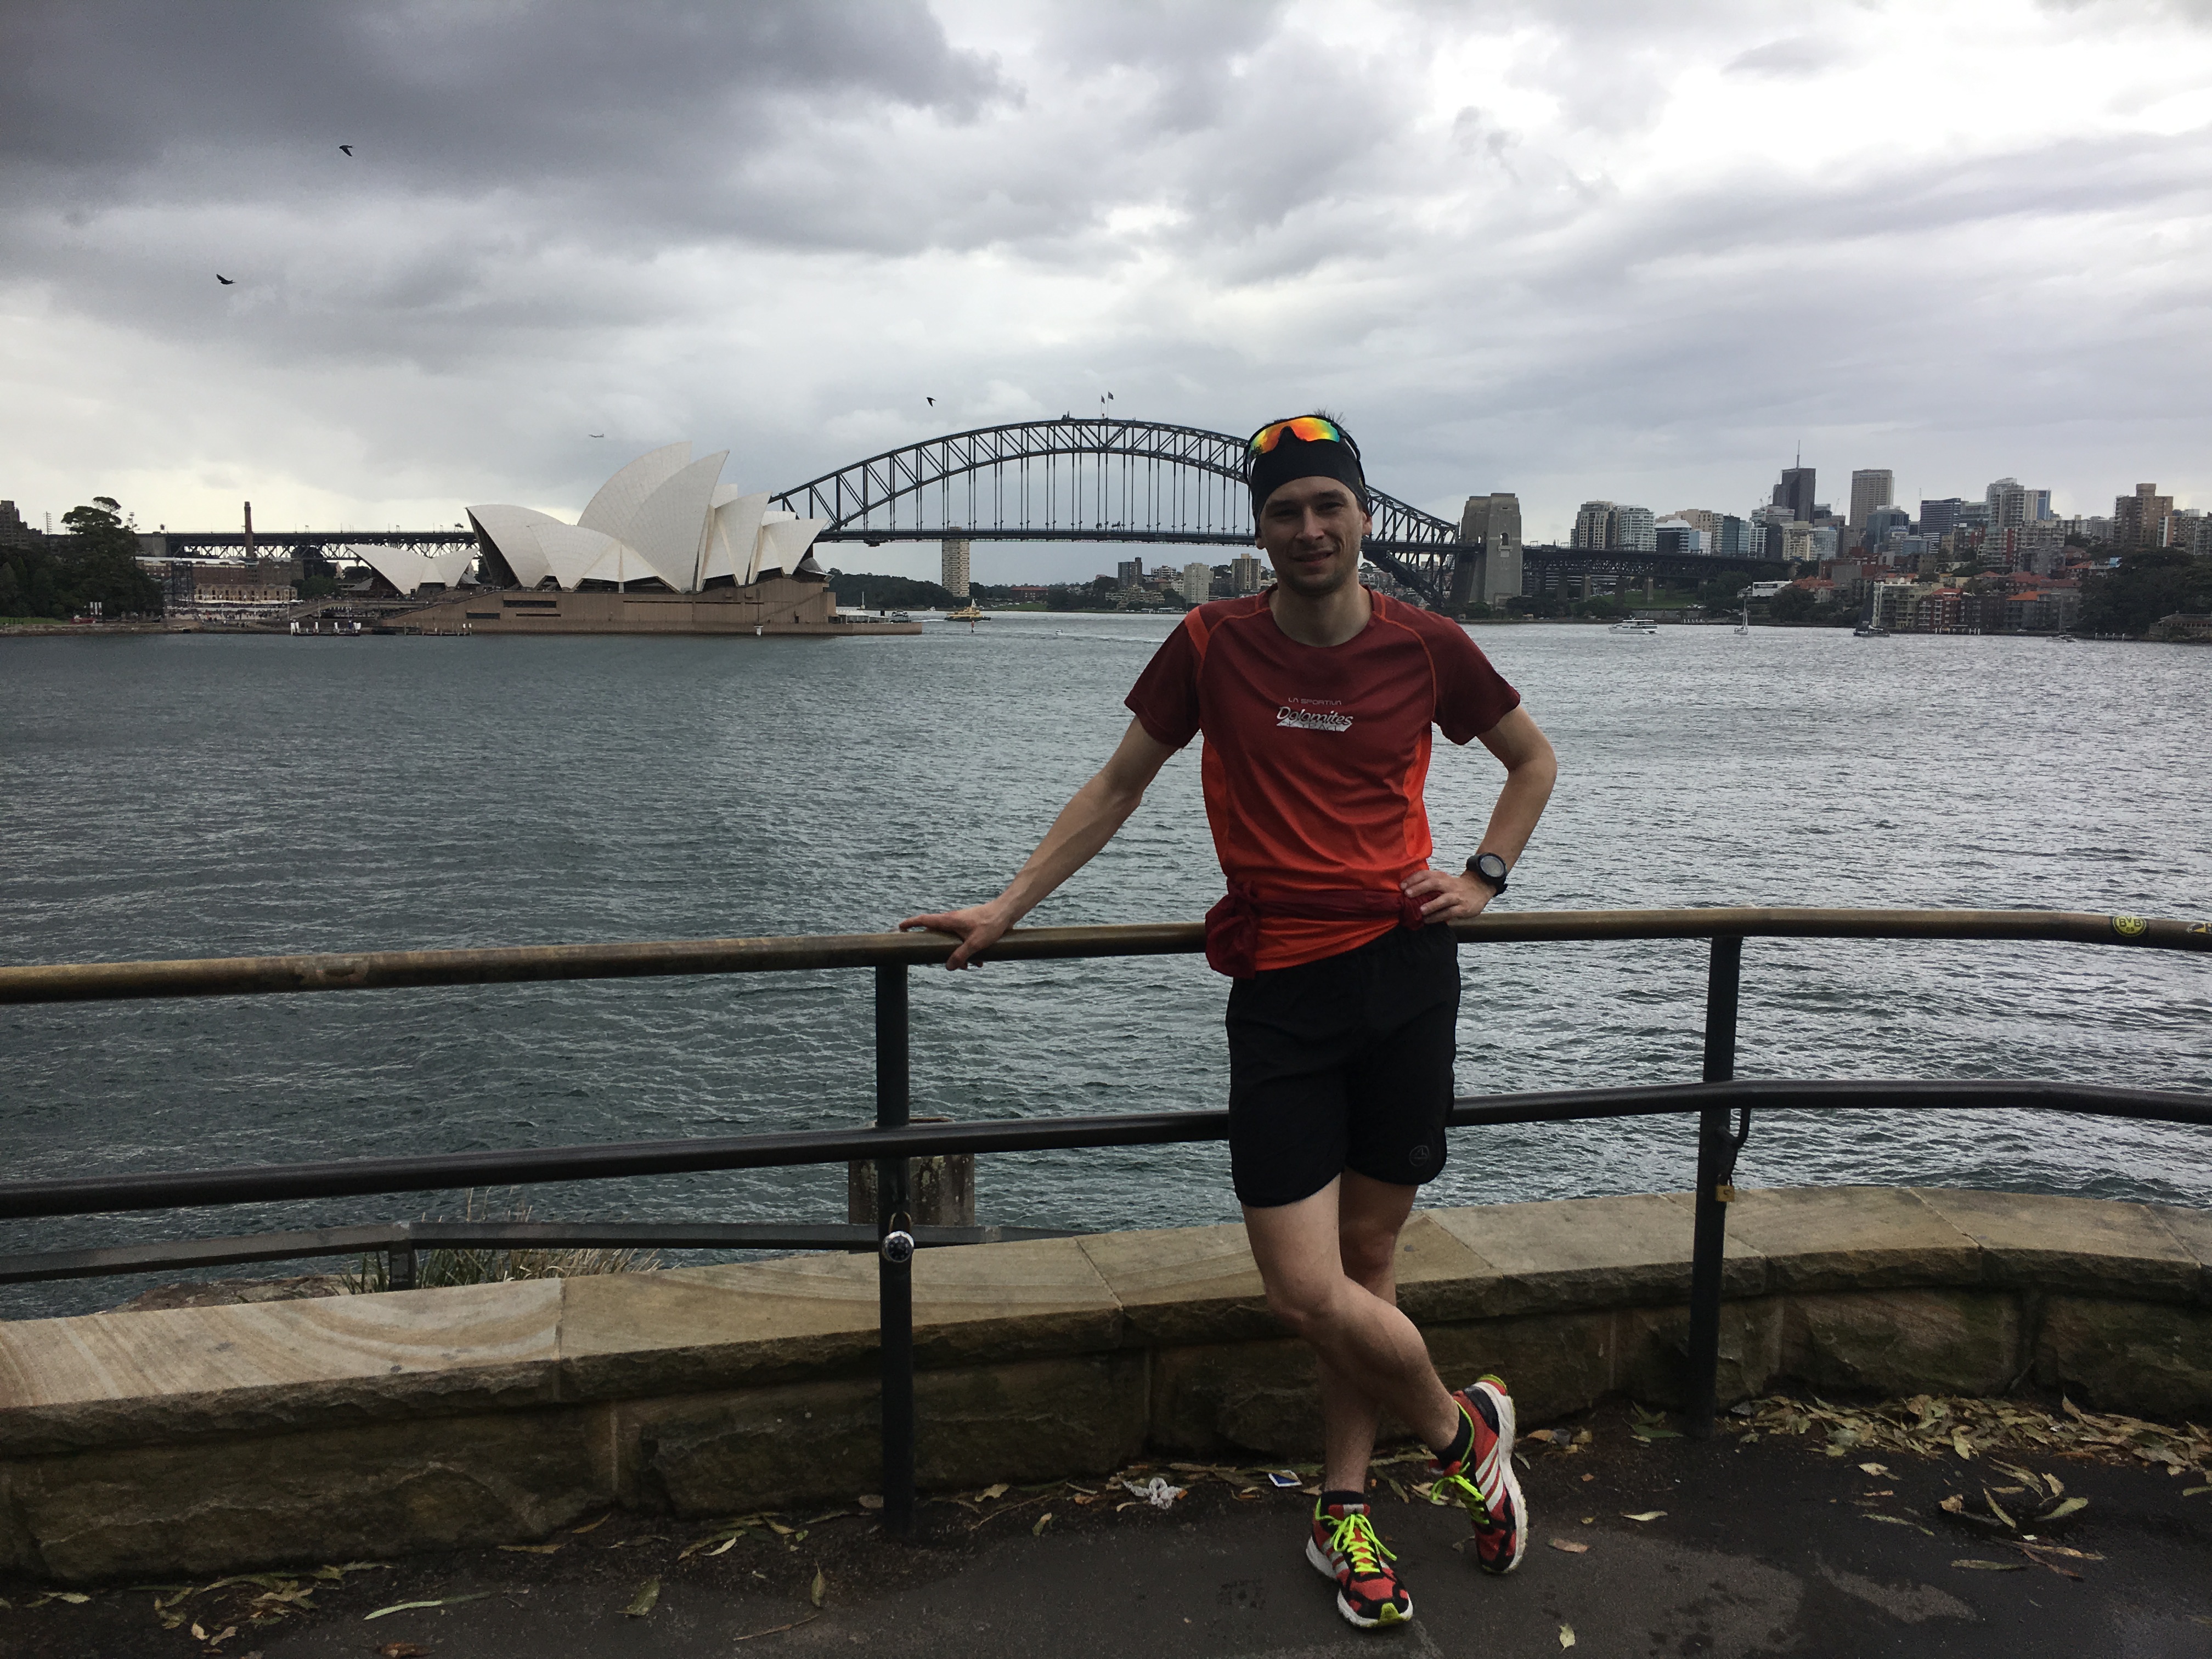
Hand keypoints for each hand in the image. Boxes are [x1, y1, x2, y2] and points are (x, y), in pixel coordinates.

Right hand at [898, 903, 1013, 969]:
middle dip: (937, 952)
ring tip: (969, 966)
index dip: (910, 924)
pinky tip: (980, 961)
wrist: (1007, 912)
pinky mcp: (970, 928)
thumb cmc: (991, 923)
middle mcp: (952, 921)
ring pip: (951, 942)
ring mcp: (961, 924)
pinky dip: (968, 952)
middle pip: (936, 936)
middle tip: (933, 962)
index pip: (924, 920)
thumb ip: (960, 956)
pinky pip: (963, 942)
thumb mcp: (975, 943)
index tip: (900, 928)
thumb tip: (948, 967)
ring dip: (958, 955)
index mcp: (948, 921)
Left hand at [1400, 867, 1493, 923]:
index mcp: (1442, 877)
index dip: (1413, 879)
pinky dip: (1438, 917)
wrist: (1480, 888)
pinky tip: (1428, 920)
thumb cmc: (1455, 887)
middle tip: (1407, 894)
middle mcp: (1449, 885)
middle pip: (1434, 883)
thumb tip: (1406, 892)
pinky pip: (1450, 912)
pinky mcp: (1463, 908)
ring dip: (1431, 905)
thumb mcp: (1443, 881)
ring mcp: (1457, 896)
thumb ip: (1428, 884)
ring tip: (1420, 911)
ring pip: (1444, 899)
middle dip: (1420, 888)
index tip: (1402, 886)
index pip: (1426, 874)